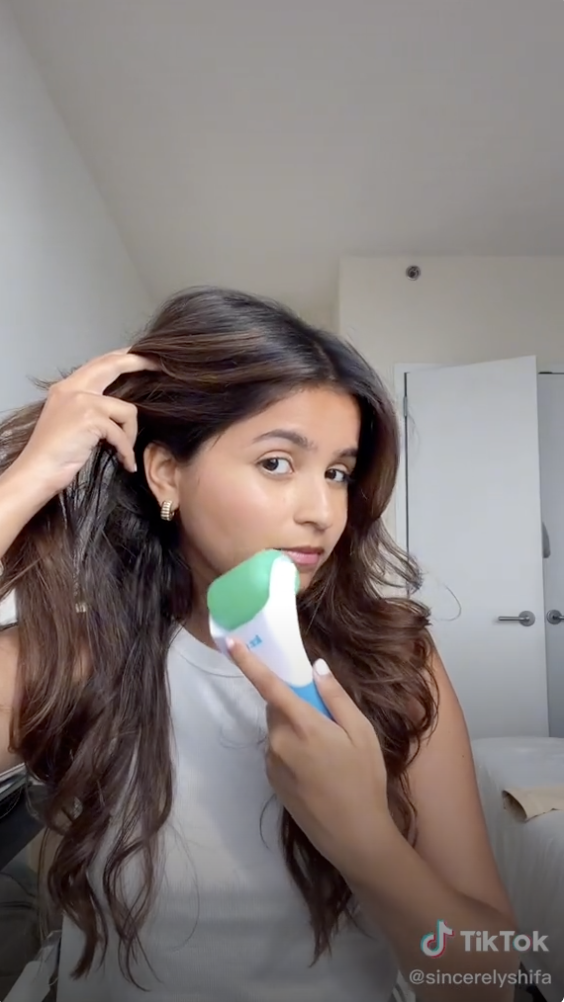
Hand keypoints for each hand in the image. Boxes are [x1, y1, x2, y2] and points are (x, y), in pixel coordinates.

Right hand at [11, 348, 158, 498]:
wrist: (37, 471)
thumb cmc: (55, 454)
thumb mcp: (71, 421)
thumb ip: (90, 407)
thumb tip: (120, 406)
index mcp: (67, 387)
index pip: (99, 362)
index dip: (123, 356)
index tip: (143, 355)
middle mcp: (72, 388)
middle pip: (113, 365)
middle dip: (139, 363)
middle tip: (159, 366)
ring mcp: (81, 401)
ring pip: (127, 409)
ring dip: (130, 435)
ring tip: (124, 452)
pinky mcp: (89, 418)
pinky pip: (122, 433)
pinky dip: (126, 451)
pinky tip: (126, 464)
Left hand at [227, 639, 392, 880]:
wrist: (354, 836)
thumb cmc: (364, 780)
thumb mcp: (361, 733)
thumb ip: (336, 697)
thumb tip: (316, 667)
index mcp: (302, 725)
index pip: (269, 686)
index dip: (248, 662)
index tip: (230, 642)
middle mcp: (279, 742)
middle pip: (277, 708)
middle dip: (294, 705)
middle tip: (326, 721)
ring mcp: (273, 764)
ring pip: (278, 731)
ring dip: (294, 730)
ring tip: (327, 754)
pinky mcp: (272, 782)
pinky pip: (278, 752)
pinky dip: (292, 751)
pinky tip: (317, 771)